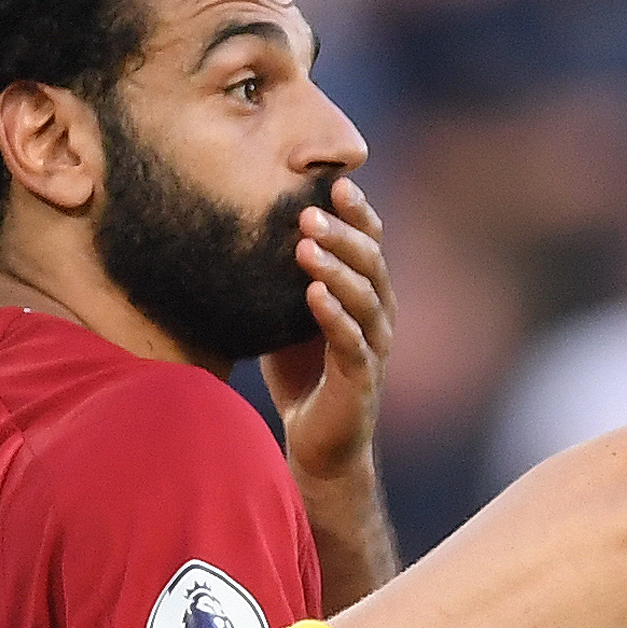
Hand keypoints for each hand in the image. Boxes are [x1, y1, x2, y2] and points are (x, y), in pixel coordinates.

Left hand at [266, 179, 392, 484]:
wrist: (320, 445)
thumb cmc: (303, 375)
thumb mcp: (290, 317)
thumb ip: (285, 279)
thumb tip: (247, 230)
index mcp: (367, 294)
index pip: (370, 243)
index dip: (357, 213)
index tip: (333, 182)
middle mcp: (379, 315)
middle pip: (371, 263)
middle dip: (343, 233)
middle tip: (309, 210)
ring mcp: (374, 347)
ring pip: (364, 297)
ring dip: (336, 268)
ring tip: (305, 246)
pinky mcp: (361, 379)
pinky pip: (351, 341)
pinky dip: (334, 315)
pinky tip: (313, 294)